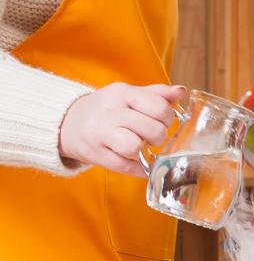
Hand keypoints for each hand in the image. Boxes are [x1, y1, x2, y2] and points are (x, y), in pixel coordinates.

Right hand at [58, 83, 184, 176]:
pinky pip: (126, 167)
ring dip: (144, 151)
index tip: (162, 121)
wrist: (66, 123)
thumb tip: (180, 92)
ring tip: (140, 147)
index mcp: (122, 93)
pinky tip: (138, 162)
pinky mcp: (95, 155)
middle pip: (152, 129)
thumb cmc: (106, 109)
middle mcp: (110, 112)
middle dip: (159, 136)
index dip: (168, 118)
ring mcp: (100, 134)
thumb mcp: (128, 94)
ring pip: (135, 147)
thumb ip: (156, 93)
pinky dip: (138, 168)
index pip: (159, 107)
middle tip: (152, 136)